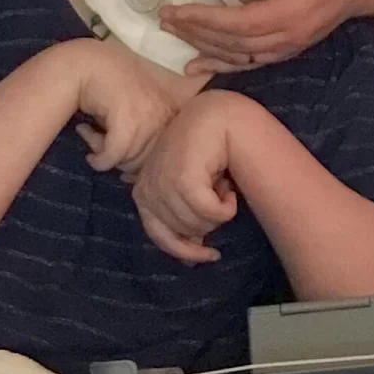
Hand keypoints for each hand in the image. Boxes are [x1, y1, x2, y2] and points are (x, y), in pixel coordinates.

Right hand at [75, 41, 178, 175]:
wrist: (88, 63)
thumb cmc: (110, 88)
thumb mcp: (135, 114)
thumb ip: (140, 141)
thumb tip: (129, 178)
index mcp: (170, 116)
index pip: (159, 158)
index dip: (134, 161)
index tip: (114, 151)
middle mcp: (164, 116)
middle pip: (143, 163)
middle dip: (118, 159)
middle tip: (99, 140)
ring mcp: (148, 117)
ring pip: (127, 161)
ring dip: (103, 154)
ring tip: (92, 133)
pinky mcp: (128, 120)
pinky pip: (113, 155)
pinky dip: (97, 157)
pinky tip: (85, 136)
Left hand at [132, 91, 239, 262]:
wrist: (215, 115)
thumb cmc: (202, 149)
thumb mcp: (187, 184)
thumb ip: (183, 215)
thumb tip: (191, 258)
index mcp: (143, 191)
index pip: (160, 236)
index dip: (186, 250)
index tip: (211, 255)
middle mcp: (148, 188)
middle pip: (186, 232)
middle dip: (209, 221)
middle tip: (219, 195)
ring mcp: (162, 183)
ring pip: (200, 224)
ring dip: (220, 212)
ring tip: (222, 186)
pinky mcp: (182, 179)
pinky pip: (211, 213)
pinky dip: (227, 208)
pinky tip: (230, 191)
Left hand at [160, 0, 363, 73]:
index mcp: (291, 13)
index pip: (240, 22)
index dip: (205, 20)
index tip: (175, 11)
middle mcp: (287, 38)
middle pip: (232, 42)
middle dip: (195, 32)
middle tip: (162, 19)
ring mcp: (286, 48)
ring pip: (237, 56)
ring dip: (202, 47)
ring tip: (171, 35)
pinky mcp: (285, 49)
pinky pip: (247, 63)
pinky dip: (219, 65)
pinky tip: (195, 66)